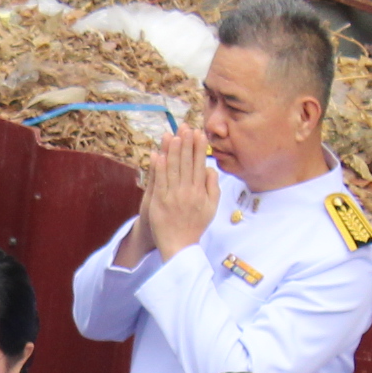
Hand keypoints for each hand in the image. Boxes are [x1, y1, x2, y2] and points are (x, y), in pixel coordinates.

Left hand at [135, 114, 215, 260]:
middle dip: (186, 143)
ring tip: (173, 134)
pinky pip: (159, 182)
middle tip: (186, 126)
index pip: (199, 164)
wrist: (180, 245)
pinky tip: (158, 154)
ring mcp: (173, 196)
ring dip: (173, 151)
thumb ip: (213, 187)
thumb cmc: (195, 225)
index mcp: (201, 191)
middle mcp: (188, 192)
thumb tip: (210, 168)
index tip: (198, 133)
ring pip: (173, 169)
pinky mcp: (160, 202)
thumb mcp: (212, 207)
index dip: (199, 148)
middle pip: (187, 163)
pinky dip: (158, 167)